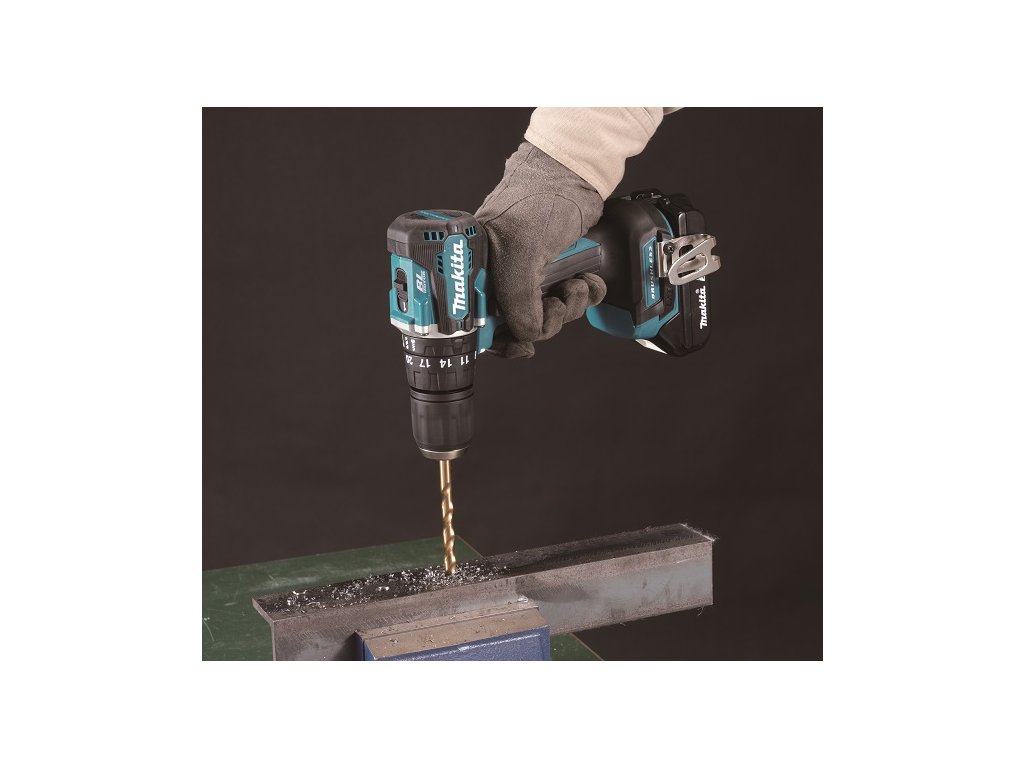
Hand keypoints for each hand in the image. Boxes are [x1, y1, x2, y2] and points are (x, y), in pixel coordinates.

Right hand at [475, 141, 605, 357]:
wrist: (575, 174)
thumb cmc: (538, 197)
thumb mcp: (522, 253)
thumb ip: (518, 302)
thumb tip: (525, 333)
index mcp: (477, 272)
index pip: (479, 323)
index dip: (501, 340)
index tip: (519, 345)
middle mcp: (499, 276)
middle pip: (518, 324)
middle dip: (545, 320)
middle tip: (555, 304)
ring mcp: (529, 275)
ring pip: (548, 315)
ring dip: (569, 305)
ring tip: (575, 283)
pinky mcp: (556, 271)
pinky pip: (569, 300)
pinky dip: (584, 294)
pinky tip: (587, 279)